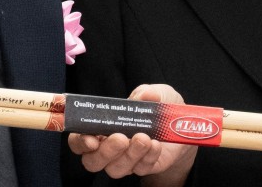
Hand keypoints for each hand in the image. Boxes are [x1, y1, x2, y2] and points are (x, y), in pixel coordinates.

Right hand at [68, 84, 197, 186]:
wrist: (182, 125)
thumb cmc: (158, 107)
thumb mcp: (156, 93)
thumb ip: (148, 92)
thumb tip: (144, 95)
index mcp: (101, 127)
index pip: (79, 141)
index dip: (80, 141)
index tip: (91, 138)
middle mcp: (108, 148)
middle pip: (92, 161)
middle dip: (104, 152)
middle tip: (120, 138)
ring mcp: (125, 160)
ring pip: (116, 169)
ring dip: (129, 155)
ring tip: (143, 138)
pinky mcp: (143, 167)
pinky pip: (141, 169)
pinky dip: (148, 156)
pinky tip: (156, 144)